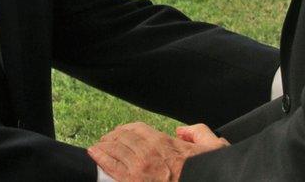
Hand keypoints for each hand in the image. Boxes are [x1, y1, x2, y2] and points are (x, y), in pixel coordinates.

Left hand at [88, 122, 227, 181]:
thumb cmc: (203, 170)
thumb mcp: (211, 145)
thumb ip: (197, 132)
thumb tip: (181, 131)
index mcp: (163, 141)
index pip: (137, 128)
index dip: (125, 129)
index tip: (120, 132)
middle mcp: (148, 151)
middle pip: (122, 138)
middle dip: (112, 138)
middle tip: (105, 140)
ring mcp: (139, 167)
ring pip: (115, 149)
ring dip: (104, 146)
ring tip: (97, 146)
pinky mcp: (132, 181)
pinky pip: (112, 166)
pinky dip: (100, 157)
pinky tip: (94, 153)